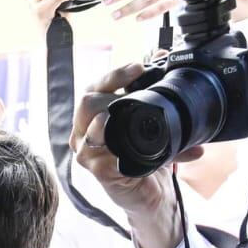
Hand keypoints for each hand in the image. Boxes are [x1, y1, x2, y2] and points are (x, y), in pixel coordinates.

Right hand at [70, 62, 202, 247]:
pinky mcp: (99, 172)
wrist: (154, 194)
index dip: (114, 75)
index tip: (139, 66)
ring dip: (112, 115)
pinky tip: (129, 141)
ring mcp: (88, 153)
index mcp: (95, 118)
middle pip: (87, 102)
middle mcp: (85, 134)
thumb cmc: (149, 157)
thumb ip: (154, 90)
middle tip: (140, 84)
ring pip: (91, 124)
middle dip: (113, 89)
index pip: (94, 88)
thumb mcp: (153, 121)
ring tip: (130, 109)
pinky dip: (118, 145)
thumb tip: (163, 53)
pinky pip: (102, 154)